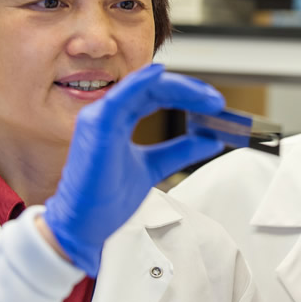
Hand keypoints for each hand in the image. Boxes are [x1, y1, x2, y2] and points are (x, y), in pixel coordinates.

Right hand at [44, 64, 224, 275]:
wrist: (84, 226)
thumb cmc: (107, 198)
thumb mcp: (155, 167)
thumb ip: (181, 151)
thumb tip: (211, 140)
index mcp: (119, 120)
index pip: (157, 95)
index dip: (187, 94)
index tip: (214, 104)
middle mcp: (107, 114)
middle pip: (154, 87)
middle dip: (189, 90)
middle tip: (216, 101)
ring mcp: (99, 117)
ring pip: (142, 87)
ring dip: (178, 87)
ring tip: (205, 96)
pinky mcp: (96, 127)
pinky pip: (120, 98)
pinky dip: (140, 83)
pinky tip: (160, 74)